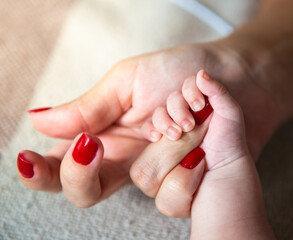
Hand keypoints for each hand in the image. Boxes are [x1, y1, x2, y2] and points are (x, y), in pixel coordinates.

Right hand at [17, 42, 279, 206]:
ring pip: (142, 183)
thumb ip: (90, 107)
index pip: (62, 163)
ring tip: (185, 112)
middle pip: (86, 191)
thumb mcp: (130, 80)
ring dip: (167, 134)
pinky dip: (191, 160)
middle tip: (95, 142)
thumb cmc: (182, 72)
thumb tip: (39, 119)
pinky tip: (201, 138)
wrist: (236, 78)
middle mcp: (127, 160)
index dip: (40, 170)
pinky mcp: (187, 186)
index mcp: (107, 133)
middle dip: (84, 168)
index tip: (27, 162)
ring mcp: (158, 174)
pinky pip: (176, 194)